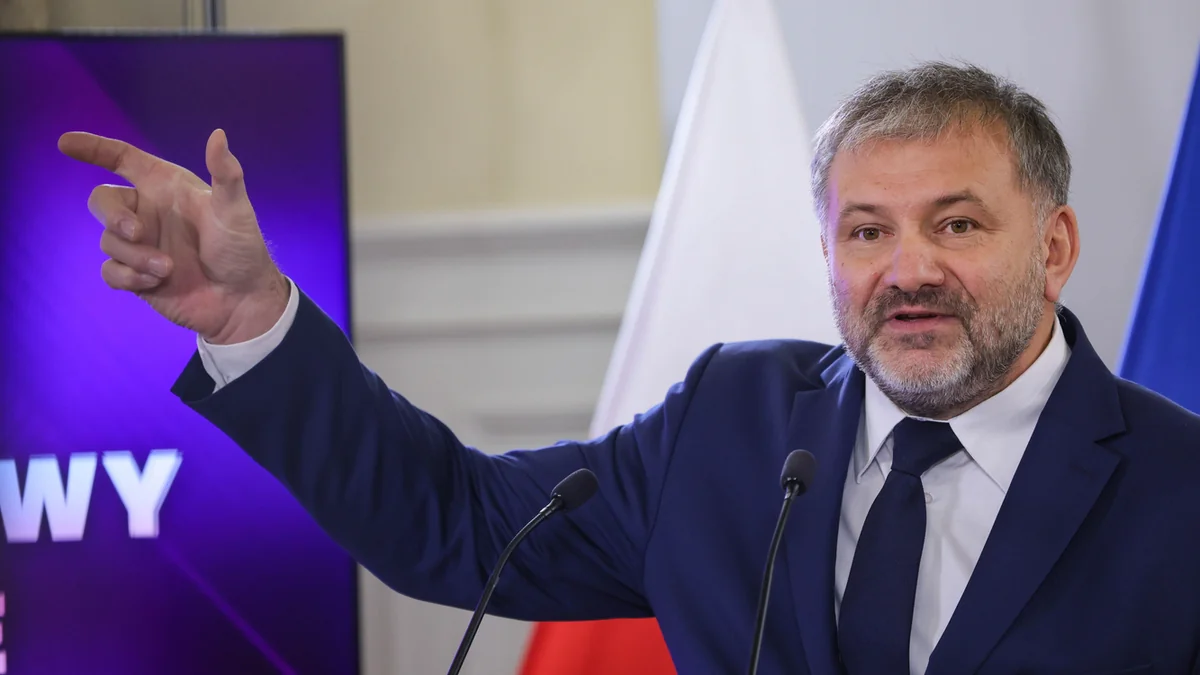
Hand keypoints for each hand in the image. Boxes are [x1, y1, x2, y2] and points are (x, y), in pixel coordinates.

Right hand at [58, 129, 289, 343]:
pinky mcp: (136, 276)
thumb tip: (218, 134)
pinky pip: (111, 271)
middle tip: (135, 232)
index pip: (122, 159)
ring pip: (108, 241)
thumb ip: (225, 174)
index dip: (94, 148)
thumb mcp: (235, 210)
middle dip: (112, 215)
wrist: (242, 300)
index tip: (66, 144)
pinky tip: (156, 283)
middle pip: (102, 200)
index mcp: (166, 187)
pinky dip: (129, 277)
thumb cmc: (241, 249)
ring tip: (168, 268)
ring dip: (135, 256)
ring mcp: (140, 245)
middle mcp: (148, 212)